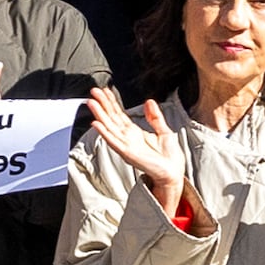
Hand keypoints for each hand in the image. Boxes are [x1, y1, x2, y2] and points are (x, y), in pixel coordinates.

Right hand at [86, 90, 188, 209]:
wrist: (173, 173)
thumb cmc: (168, 157)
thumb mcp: (164, 130)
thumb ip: (155, 116)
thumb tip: (149, 101)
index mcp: (134, 133)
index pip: (119, 114)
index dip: (111, 102)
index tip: (104, 91)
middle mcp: (127, 138)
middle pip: (111, 118)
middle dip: (102, 104)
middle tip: (93, 91)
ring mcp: (126, 145)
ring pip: (109, 127)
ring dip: (99, 115)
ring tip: (91, 103)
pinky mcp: (128, 153)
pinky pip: (114, 141)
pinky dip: (105, 132)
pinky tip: (97, 124)